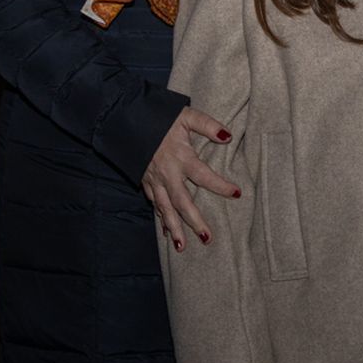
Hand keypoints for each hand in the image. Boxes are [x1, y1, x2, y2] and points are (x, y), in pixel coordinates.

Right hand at [142, 106, 239, 249]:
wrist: (125, 119)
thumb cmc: (159, 117)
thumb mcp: (186, 116)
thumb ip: (208, 125)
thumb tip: (228, 136)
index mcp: (180, 157)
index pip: (204, 176)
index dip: (220, 185)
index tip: (237, 193)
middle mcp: (167, 173)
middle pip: (182, 202)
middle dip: (194, 221)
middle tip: (207, 238)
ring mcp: (154, 180)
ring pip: (164, 209)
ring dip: (174, 228)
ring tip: (182, 247)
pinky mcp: (144, 181)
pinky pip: (154, 204)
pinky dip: (161, 218)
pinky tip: (166, 232)